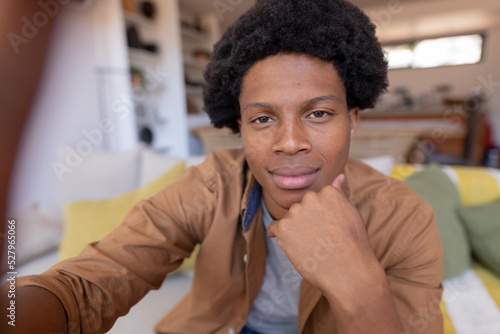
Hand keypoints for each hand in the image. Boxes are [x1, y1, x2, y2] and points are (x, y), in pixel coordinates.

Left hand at [267, 174, 382, 301]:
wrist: (348, 271)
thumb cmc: (353, 244)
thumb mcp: (350, 213)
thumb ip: (338, 194)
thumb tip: (339, 176)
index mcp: (327, 191)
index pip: (316, 200)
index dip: (322, 217)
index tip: (330, 229)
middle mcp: (310, 198)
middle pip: (302, 208)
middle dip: (307, 221)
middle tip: (322, 239)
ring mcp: (295, 212)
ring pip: (290, 219)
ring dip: (296, 230)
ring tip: (313, 245)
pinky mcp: (283, 228)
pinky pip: (274, 228)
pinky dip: (278, 235)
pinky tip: (292, 244)